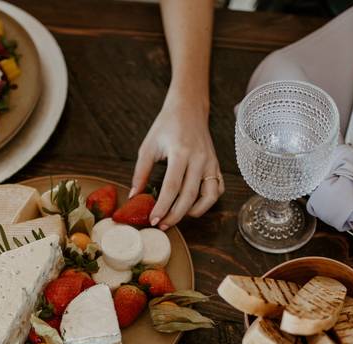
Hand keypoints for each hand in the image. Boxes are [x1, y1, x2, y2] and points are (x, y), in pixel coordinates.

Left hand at [130, 93, 223, 229]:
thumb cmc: (166, 126)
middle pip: (189, 196)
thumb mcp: (148, 146)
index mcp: (180, 152)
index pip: (172, 187)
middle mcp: (199, 159)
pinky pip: (217, 189)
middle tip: (162, 225)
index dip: (162, 207)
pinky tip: (193, 205)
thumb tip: (134, 196)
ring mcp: (211, 163)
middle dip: (175, 215)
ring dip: (194, 212)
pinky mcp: (216, 165)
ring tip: (178, 216)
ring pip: (209, 197)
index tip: (153, 220)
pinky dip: (207, 202)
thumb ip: (141, 172)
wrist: (188, 108)